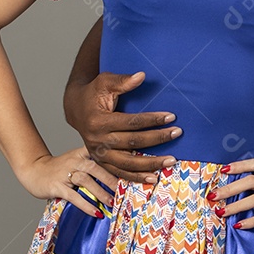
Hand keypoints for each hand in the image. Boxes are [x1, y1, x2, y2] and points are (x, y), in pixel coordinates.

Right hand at [14, 147, 119, 215]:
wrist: (34, 170)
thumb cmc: (60, 168)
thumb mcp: (77, 159)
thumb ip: (95, 162)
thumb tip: (119, 172)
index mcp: (82, 152)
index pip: (102, 153)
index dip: (116, 158)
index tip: (132, 165)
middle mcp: (75, 160)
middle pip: (96, 167)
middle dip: (112, 178)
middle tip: (125, 189)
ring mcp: (65, 173)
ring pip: (86, 180)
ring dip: (101, 192)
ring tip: (112, 202)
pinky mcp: (57, 186)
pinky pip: (74, 196)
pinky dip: (85, 205)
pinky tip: (95, 212)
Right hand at [63, 71, 180, 182]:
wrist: (76, 108)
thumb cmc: (93, 93)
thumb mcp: (104, 82)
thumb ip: (122, 81)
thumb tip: (141, 76)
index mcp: (99, 121)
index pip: (131, 122)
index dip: (152, 120)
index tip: (171, 117)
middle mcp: (98, 141)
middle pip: (132, 143)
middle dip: (157, 139)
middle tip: (177, 133)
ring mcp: (99, 154)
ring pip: (127, 163)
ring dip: (150, 164)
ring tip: (171, 160)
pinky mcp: (101, 161)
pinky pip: (120, 173)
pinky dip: (136, 177)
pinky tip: (153, 178)